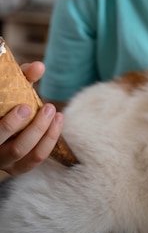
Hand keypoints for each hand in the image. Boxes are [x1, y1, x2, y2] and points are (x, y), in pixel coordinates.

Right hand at [0, 61, 63, 175]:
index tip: (26, 107)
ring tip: (55, 112)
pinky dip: (50, 139)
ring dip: (46, 135)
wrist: (5, 112)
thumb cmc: (6, 99)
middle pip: (16, 150)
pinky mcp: (19, 165)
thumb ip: (22, 76)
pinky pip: (37, 157)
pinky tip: (58, 120)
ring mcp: (6, 162)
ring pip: (29, 156)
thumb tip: (39, 67)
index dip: (9, 126)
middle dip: (35, 130)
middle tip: (47, 107)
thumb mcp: (11, 86)